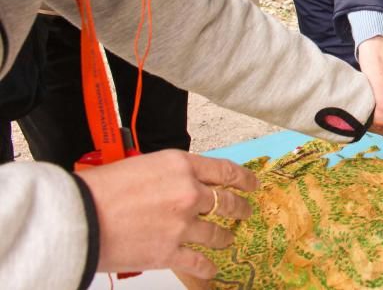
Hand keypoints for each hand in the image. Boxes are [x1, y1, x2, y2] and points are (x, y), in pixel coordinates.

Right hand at [76, 150, 257, 278]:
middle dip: (240, 209)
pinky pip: (199, 261)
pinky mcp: (170, 252)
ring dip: (225, 237)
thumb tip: (184, 183)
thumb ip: (171, 174)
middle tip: (244, 212)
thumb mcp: (144, 166)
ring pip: (217, 233)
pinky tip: (211, 268)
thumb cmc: (100, 189)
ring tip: (227, 239)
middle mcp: (188, 193)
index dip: (244, 179)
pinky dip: (208, 266)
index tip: (252, 184)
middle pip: (227, 203)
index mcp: (181, 165)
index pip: (225, 171)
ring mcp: (182, 224)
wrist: (77, 217)